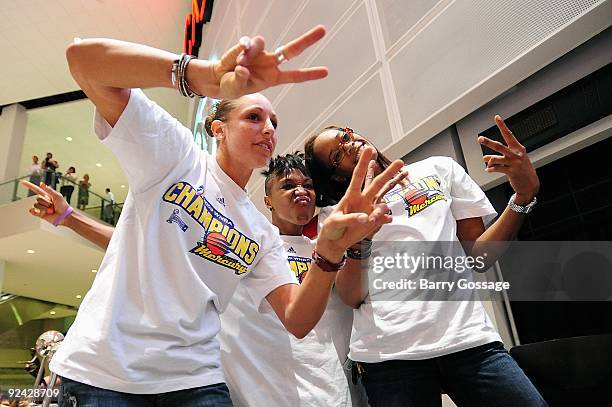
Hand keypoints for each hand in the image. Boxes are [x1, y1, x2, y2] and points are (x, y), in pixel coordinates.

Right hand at [22, 181, 70, 224]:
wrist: (64, 216)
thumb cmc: (63, 206)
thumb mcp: (57, 196)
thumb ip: (49, 190)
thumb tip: (41, 184)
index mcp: (46, 195)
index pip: (36, 189)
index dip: (29, 186)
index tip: (23, 182)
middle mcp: (42, 201)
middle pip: (37, 198)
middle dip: (45, 202)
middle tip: (52, 205)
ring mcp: (40, 207)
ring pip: (36, 205)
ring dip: (44, 208)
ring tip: (50, 210)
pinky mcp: (39, 214)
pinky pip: (32, 211)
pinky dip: (35, 211)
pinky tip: (42, 212)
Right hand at [203, 25, 327, 98]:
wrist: (219, 79)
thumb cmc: (232, 86)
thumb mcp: (237, 88)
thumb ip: (241, 80)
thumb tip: (244, 68)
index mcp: (273, 78)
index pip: (295, 75)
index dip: (310, 74)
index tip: (326, 72)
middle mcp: (269, 63)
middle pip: (291, 50)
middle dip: (307, 40)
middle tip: (323, 30)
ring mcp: (259, 53)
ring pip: (260, 42)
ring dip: (249, 53)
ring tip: (238, 65)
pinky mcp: (246, 46)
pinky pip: (246, 43)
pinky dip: (241, 48)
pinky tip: (238, 54)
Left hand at [316, 147, 405, 261]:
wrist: (335, 241)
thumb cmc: (331, 228)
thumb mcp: (335, 222)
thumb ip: (350, 219)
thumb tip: (366, 217)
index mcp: (350, 196)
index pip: (358, 176)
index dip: (363, 162)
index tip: (369, 149)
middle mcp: (363, 200)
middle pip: (378, 183)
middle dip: (389, 172)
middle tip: (400, 162)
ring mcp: (370, 210)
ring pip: (383, 205)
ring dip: (380, 212)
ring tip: (370, 221)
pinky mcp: (374, 221)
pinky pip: (384, 218)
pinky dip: (385, 220)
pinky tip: (386, 221)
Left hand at [479, 115, 539, 202]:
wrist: (531, 184)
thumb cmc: (522, 170)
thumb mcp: (515, 160)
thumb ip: (501, 157)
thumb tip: (486, 158)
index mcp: (518, 148)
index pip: (508, 134)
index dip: (502, 126)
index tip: (497, 118)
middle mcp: (516, 154)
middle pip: (499, 146)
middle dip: (488, 142)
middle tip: (480, 138)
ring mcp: (514, 163)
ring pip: (496, 158)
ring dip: (488, 159)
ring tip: (485, 159)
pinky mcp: (512, 172)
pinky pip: (497, 169)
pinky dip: (490, 169)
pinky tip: (488, 170)